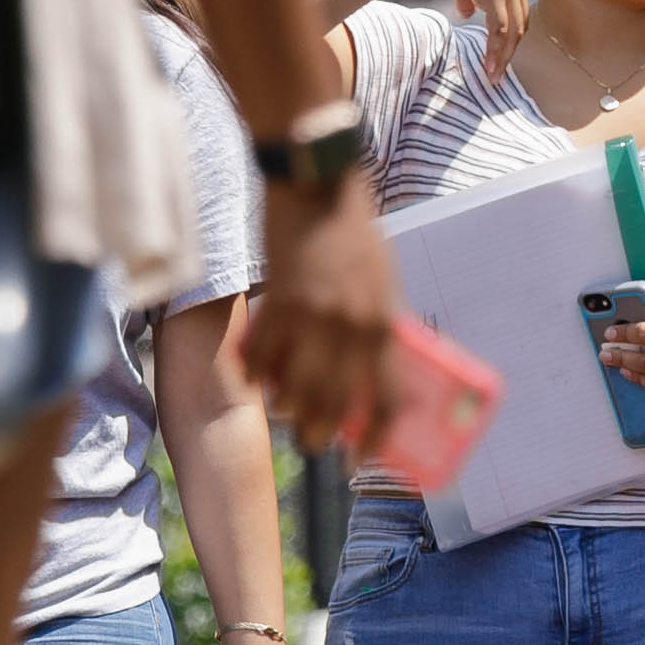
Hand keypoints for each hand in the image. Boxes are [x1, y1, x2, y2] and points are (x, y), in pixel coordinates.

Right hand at [240, 183, 402, 455]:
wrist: (317, 185)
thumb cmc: (354, 233)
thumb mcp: (382, 282)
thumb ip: (378, 324)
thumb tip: (372, 370)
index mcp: (384, 324)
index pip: (388, 399)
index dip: (378, 438)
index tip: (364, 460)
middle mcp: (350, 328)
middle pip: (335, 406)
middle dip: (322, 434)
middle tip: (314, 441)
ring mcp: (311, 318)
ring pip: (293, 391)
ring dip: (287, 409)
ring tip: (285, 411)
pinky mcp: (275, 305)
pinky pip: (260, 360)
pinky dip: (256, 375)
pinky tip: (257, 378)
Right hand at [416, 0, 531, 83]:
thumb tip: (467, 15)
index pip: (518, 10)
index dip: (510, 33)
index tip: (500, 52)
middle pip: (520, 23)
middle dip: (509, 49)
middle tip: (499, 69)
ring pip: (512, 31)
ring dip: (503, 56)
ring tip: (493, 75)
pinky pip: (499, 30)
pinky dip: (495, 51)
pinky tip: (489, 66)